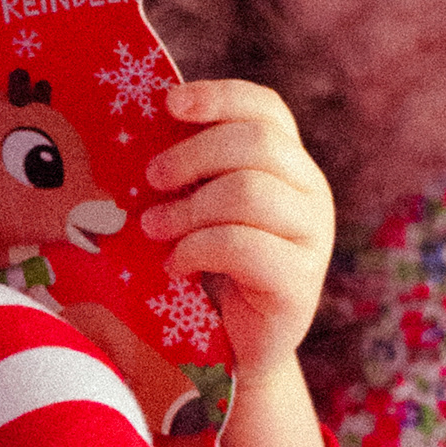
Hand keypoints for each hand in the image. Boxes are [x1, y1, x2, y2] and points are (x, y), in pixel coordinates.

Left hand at [141, 79, 333, 383]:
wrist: (235, 350)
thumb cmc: (208, 272)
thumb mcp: (201, 212)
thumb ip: (190, 173)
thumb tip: (132, 126)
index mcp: (289, 166)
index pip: (266, 110)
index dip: (219, 97)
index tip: (168, 104)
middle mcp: (311, 193)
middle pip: (258, 143)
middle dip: (194, 154)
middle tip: (150, 178)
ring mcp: (312, 238)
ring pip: (251, 193)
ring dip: (189, 208)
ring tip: (154, 229)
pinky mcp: (300, 282)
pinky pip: (245, 246)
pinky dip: (197, 250)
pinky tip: (175, 266)